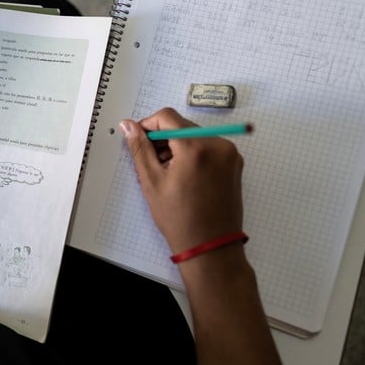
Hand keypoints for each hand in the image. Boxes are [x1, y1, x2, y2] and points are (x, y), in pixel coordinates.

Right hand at [120, 108, 243, 254]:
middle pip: (183, 126)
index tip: (139, 139)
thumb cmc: (181, 219)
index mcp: (196, 147)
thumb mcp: (152, 182)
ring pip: (196, 136)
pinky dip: (194, 154)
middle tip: (151, 161)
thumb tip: (129, 127)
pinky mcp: (235, 163)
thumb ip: (140, 149)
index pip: (167, 117)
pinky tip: (183, 175)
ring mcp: (230, 154)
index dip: (148, 125)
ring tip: (167, 172)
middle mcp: (218, 145)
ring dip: (178, 146)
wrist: (211, 246)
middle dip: (163, 139)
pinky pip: (209, 147)